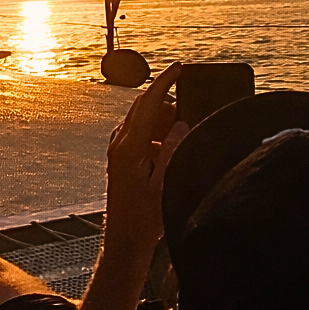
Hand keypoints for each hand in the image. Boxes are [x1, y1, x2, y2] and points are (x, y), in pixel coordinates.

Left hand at [103, 62, 187, 257]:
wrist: (124, 242)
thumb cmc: (145, 219)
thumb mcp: (165, 183)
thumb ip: (174, 150)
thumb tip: (182, 123)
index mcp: (130, 146)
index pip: (148, 102)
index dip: (165, 81)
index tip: (179, 67)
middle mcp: (120, 144)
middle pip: (144, 107)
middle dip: (168, 102)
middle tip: (190, 109)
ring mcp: (118, 151)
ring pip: (142, 120)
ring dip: (163, 120)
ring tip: (182, 136)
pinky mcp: (121, 160)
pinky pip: (140, 134)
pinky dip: (157, 133)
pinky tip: (170, 150)